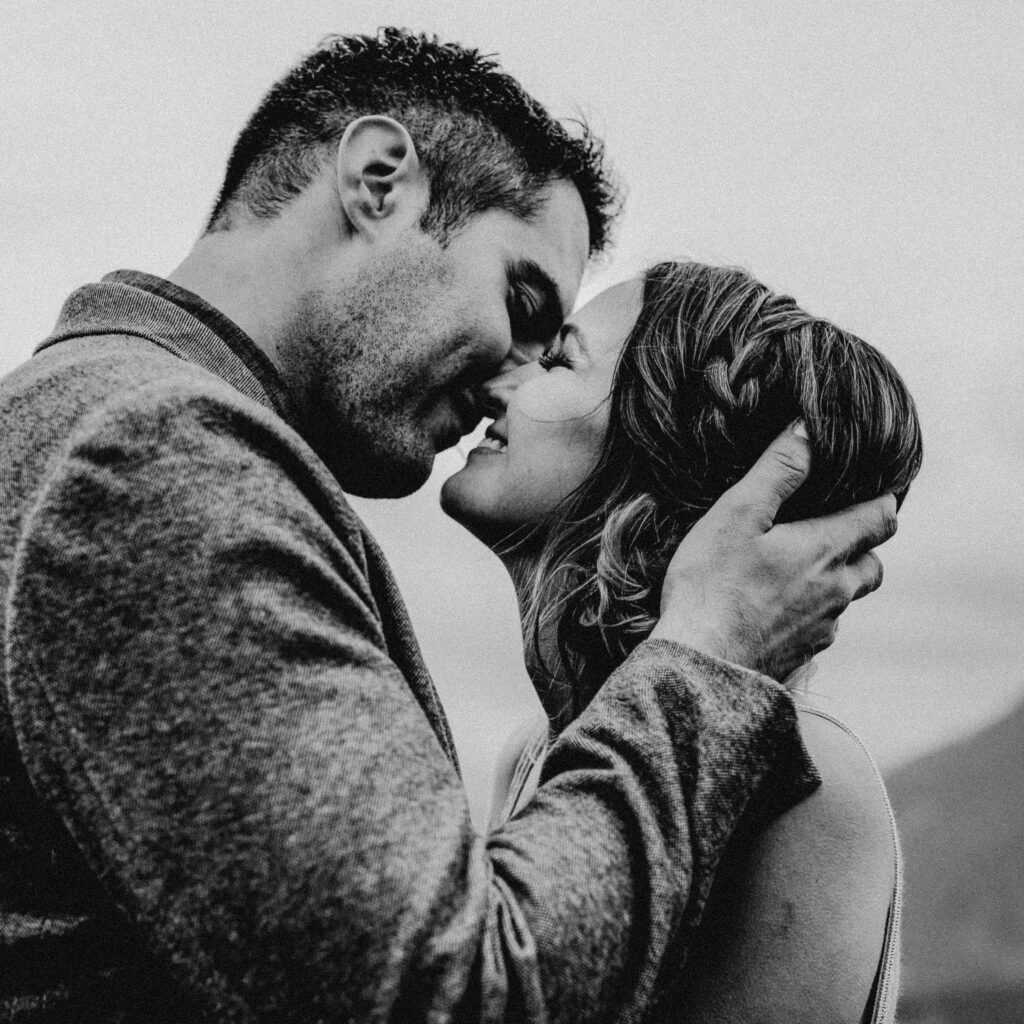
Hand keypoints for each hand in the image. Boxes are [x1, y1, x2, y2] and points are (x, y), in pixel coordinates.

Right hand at [650, 422, 897, 679]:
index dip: (882, 498)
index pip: (883, 518)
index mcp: (827, 551)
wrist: (699, 668)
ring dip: (834, 579)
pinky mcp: (802, 655)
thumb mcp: (737, 514)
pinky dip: (810, 610)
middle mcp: (836, 592)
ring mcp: (822, 628)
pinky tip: (774, 606)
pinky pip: (822, 625)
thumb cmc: (711, 586)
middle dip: (860, 543)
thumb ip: (778, 470)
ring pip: (847, 596)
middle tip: (828, 526)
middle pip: (873, 562)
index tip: (868, 486)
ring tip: (797, 567)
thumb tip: (810, 429)